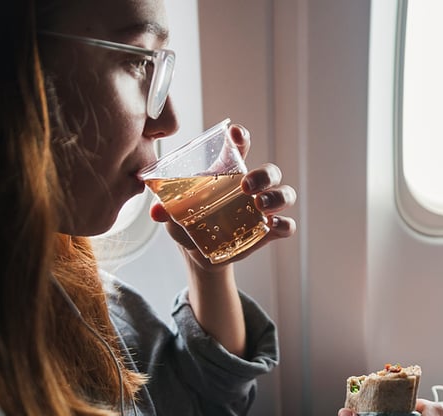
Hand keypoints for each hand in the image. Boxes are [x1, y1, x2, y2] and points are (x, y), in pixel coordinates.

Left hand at [149, 124, 296, 269]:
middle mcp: (252, 186)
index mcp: (229, 172)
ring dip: (276, 197)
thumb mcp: (174, 215)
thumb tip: (156, 211)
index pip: (240, 147)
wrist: (199, 254)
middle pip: (270, 171)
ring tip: (260, 205)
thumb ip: (166, 209)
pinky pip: (287, 225)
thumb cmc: (188, 224)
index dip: (241, 137)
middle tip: (245, 185)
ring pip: (285, 193)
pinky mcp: (270, 231)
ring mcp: (264, 208)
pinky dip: (284, 224)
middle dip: (263, 174)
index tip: (235, 134)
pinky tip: (274, 226)